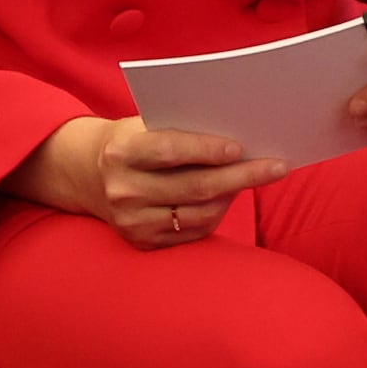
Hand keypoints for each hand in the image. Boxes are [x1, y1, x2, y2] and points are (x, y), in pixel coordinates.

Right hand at [18, 114, 277, 249]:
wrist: (89, 174)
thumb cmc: (134, 141)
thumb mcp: (145, 124)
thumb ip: (182, 128)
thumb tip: (242, 134)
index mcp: (121, 152)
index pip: (170, 151)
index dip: (207, 150)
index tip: (241, 147)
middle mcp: (123, 191)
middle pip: (195, 187)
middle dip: (242, 176)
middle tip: (277, 166)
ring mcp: (132, 222)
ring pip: (200, 213)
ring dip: (234, 195)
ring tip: (257, 176)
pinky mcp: (143, 243)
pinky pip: (194, 232)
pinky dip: (217, 213)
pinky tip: (229, 197)